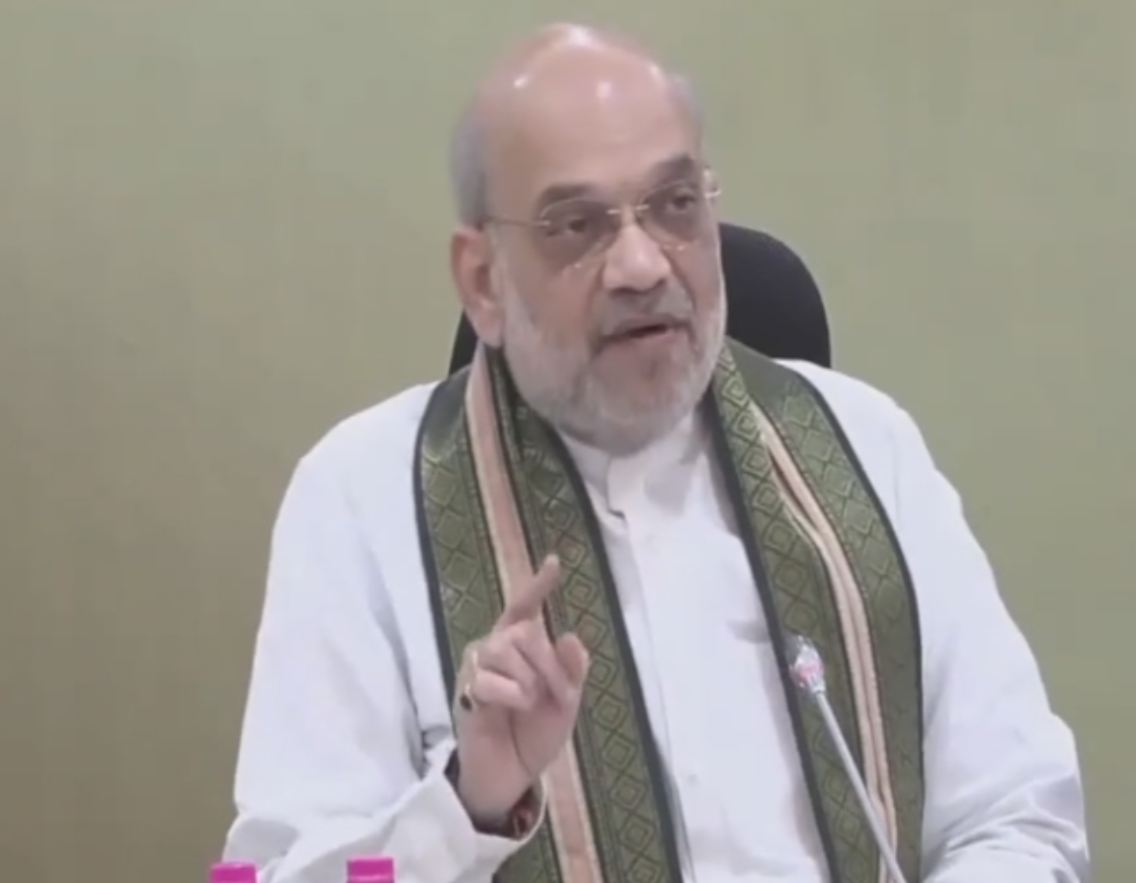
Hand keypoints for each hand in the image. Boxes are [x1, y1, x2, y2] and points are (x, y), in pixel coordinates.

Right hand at [453, 555, 589, 827]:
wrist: (511, 774)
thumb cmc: (534, 732)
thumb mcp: (565, 702)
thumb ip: (571, 669)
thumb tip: (571, 635)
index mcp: (520, 646)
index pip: (525, 607)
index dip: (538, 584)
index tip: (554, 561)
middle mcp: (495, 648)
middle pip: (525, 630)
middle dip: (550, 663)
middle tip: (558, 695)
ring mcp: (478, 668)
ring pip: (506, 649)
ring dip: (531, 680)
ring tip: (532, 704)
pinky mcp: (466, 692)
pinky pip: (490, 679)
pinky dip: (512, 695)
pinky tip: (514, 708)